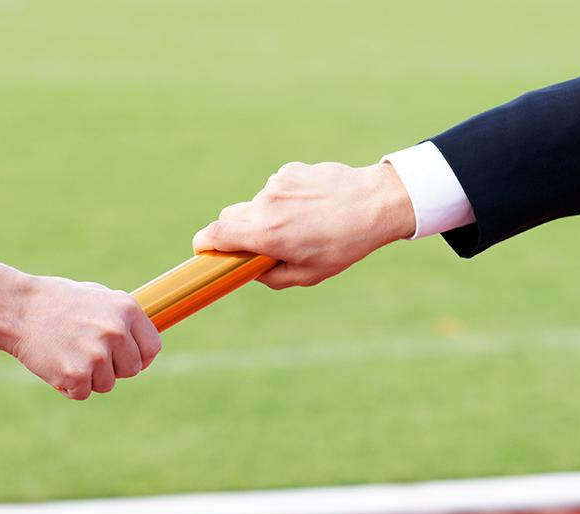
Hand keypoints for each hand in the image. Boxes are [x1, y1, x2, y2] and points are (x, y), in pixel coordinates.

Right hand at [0, 261, 161, 399]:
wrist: (18, 308)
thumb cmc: (58, 302)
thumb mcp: (98, 297)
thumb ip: (124, 318)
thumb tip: (146, 342)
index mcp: (127, 309)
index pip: (152, 348)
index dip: (140, 357)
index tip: (126, 359)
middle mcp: (116, 331)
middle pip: (132, 370)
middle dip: (113, 367)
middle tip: (87, 352)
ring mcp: (97, 354)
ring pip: (108, 384)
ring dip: (90, 377)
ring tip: (68, 353)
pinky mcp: (77, 374)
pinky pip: (83, 393)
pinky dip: (69, 386)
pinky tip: (56, 363)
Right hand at [192, 162, 415, 288]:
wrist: (375, 204)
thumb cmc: (344, 245)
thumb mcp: (308, 274)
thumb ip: (270, 276)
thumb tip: (248, 269)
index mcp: (266, 235)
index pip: (214, 234)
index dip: (203, 243)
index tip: (204, 249)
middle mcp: (266, 207)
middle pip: (229, 217)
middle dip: (236, 232)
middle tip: (260, 243)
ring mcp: (277, 185)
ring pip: (257, 204)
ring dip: (268, 215)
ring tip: (303, 223)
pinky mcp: (290, 171)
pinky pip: (277, 189)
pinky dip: (286, 199)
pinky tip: (312, 206)